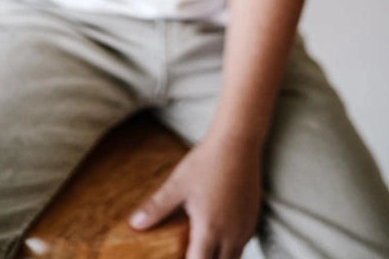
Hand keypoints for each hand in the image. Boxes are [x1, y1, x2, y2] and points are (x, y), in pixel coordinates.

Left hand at [128, 132, 262, 258]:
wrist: (237, 142)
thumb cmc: (207, 162)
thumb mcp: (178, 184)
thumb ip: (157, 207)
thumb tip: (135, 224)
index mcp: (210, 230)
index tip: (178, 256)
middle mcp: (231, 235)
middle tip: (189, 252)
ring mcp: (245, 228)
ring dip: (218, 258)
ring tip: (203, 247)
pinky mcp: (253, 220)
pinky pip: (242, 245)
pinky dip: (230, 248)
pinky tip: (219, 236)